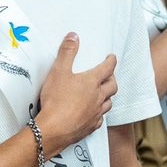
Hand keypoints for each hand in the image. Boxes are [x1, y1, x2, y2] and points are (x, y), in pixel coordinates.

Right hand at [34, 35, 117, 154]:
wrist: (53, 129)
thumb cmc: (56, 101)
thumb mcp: (58, 71)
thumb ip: (67, 53)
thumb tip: (74, 37)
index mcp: (92, 82)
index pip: (107, 68)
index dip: (111, 61)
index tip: (112, 58)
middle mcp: (98, 97)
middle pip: (112, 86)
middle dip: (112, 79)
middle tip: (110, 75)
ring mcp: (95, 113)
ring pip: (109, 103)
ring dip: (108, 96)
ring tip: (104, 94)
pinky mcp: (90, 126)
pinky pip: (100, 118)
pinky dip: (100, 113)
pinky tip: (95, 113)